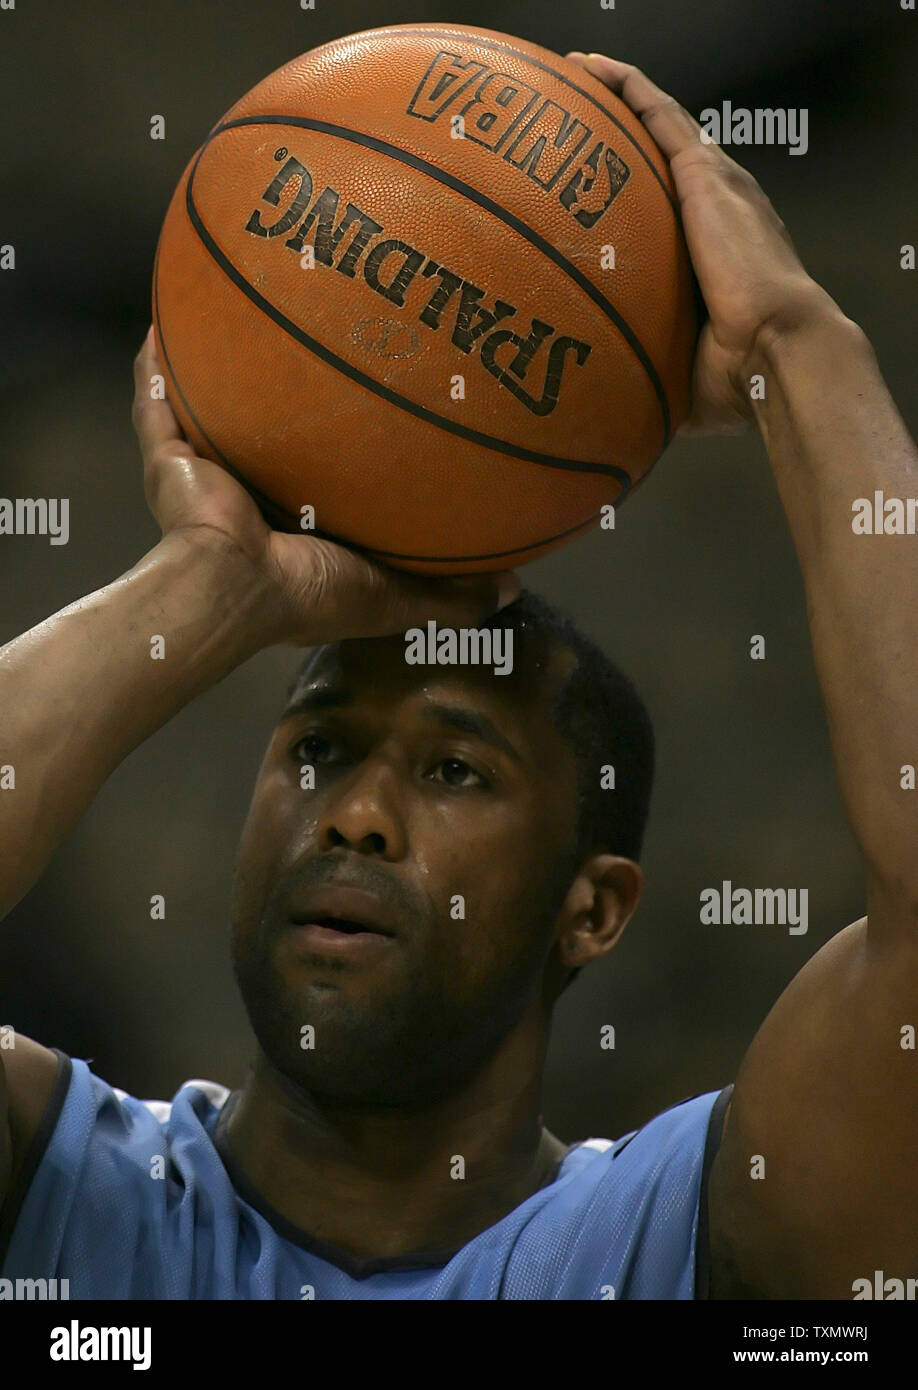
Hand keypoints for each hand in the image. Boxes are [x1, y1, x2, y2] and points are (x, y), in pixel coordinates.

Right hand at [132, 327, 517, 644]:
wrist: (230, 588)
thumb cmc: (308, 595)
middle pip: (269, 431)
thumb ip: (449, 595)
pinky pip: (156, 398)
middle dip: (287, 391)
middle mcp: (248, 493)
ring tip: (239, 314)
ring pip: (211, 406)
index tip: (386, 402)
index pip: (325, 475)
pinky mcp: (166, 457)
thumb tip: (513, 591)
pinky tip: (165, 320)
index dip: (349, 441)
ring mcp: (204, 474)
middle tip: (323, 336)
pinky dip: (156, 365)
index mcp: (296, 524)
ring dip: (220, 367)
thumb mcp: (393, 596)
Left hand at [566, 52, 840, 433]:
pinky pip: (658, 114)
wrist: (776, 353)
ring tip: (574, 79)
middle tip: (573, 125)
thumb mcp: (682, 376)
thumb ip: (651, 377)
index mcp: (718, 252)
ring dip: (618, 99)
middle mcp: (720, 208)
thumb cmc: (740, 379)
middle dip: (622, 135)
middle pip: (662, 157)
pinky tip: (588, 71)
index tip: (598, 189)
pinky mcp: (705, 173)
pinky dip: (625, 89)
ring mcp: (715, 184)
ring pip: (658, 124)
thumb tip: (617, 414)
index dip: (637, 191)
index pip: (670, 208)